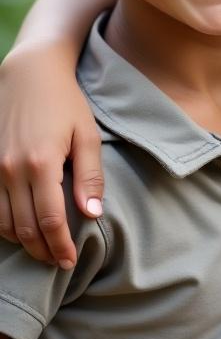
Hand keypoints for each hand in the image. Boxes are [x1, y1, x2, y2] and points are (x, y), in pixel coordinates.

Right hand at [0, 42, 103, 267]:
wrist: (29, 76)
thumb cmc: (65, 103)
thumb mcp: (86, 135)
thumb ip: (90, 175)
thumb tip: (92, 214)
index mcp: (42, 163)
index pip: (50, 220)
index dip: (60, 245)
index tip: (70, 260)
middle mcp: (11, 171)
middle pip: (24, 228)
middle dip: (43, 251)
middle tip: (60, 262)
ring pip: (3, 224)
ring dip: (24, 243)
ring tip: (45, 250)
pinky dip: (6, 226)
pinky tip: (23, 229)